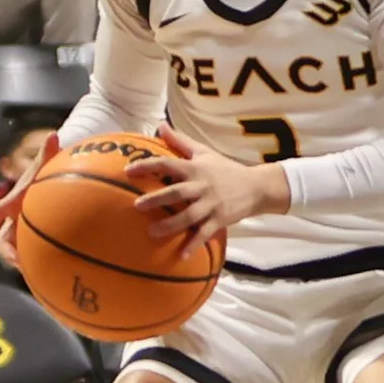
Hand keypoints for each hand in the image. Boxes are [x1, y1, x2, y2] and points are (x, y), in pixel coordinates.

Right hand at [0, 131, 58, 264]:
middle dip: (6, 249)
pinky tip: (48, 277)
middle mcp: (13, 221)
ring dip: (21, 262)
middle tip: (16, 258)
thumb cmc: (45, 177)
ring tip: (31, 272)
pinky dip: (36, 266)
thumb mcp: (45, 167)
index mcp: (13, 203)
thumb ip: (48, 154)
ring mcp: (22, 235)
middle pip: (2, 239)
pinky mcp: (33, 244)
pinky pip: (31, 257)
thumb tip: (53, 135)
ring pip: (15, 252)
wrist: (51, 189)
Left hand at [124, 122, 287, 254]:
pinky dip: (193, 245)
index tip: (128, 170)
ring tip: (152, 232)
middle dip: (156, 199)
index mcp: (195, 168)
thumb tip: (159, 126)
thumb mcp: (203, 152)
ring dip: (170, 225)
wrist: (255, 186)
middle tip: (137, 206)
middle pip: (176, 192)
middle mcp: (201, 186)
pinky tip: (181, 256)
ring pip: (188, 216)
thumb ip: (180, 141)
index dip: (147, 166)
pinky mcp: (219, 219)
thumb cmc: (225, 169)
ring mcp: (211, 204)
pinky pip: (204, 234)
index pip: (167, 164)